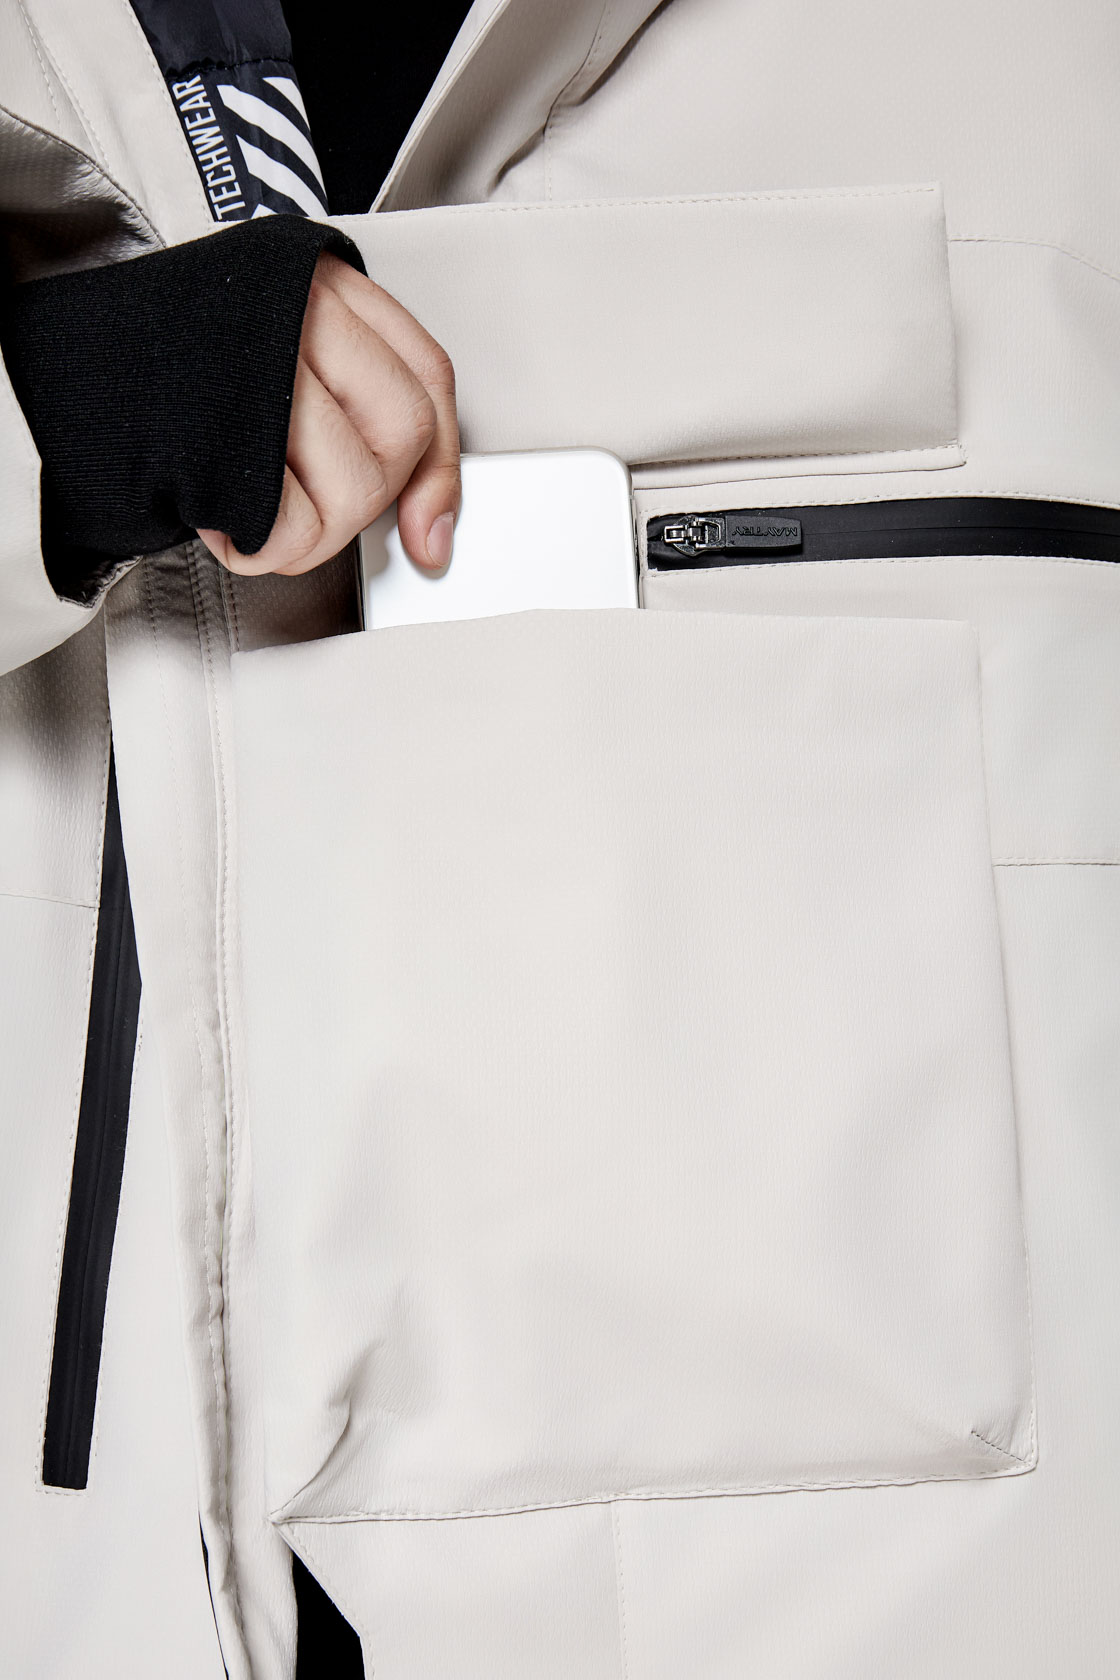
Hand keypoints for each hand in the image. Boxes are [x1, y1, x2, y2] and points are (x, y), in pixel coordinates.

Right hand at [197, 252, 459, 575]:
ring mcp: (262, 368)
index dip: (437, 473)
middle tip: (304, 502)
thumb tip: (433, 535)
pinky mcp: (221, 433)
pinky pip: (288, 522)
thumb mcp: (285, 356)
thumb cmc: (182, 364)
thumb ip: (372, 419)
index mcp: (325, 284)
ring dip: (307, 531)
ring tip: (251, 506)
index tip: (425, 533)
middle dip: (361, 500)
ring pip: (352, 488)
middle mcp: (301, 311)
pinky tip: (227, 518)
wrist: (72, 356)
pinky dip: (263, 544)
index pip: (427, 382)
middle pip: (399, 436)